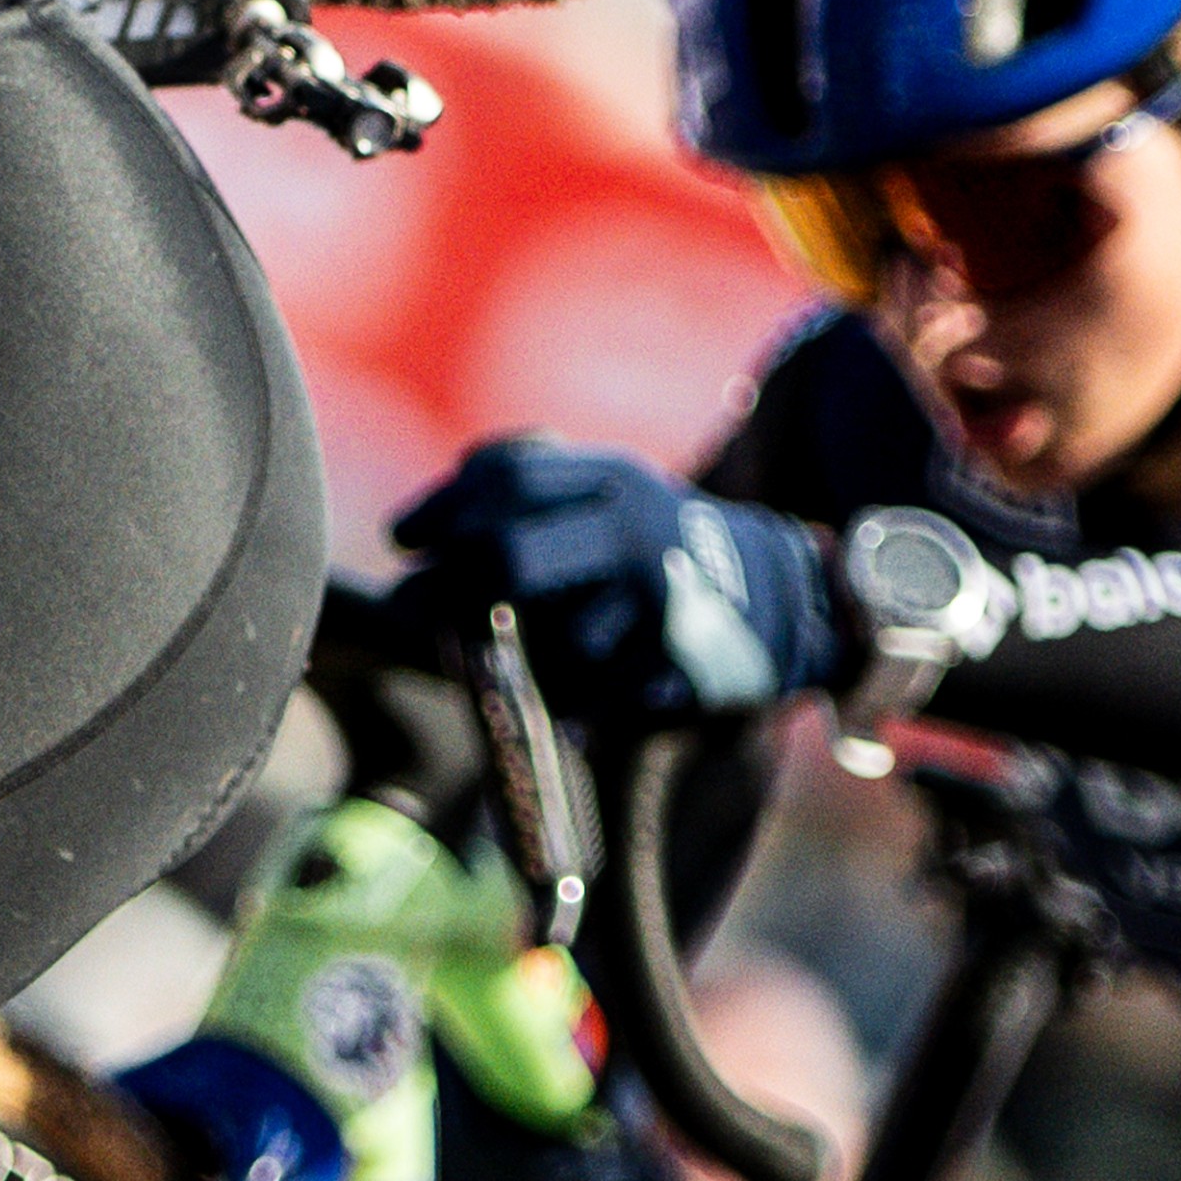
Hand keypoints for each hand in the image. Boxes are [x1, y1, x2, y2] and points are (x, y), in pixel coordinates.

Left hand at [397, 437, 837, 734]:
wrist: (779, 598)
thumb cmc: (651, 554)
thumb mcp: (602, 503)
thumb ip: (523, 503)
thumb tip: (416, 545)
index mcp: (610, 480)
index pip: (510, 476)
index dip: (444, 507)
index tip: (402, 540)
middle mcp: (635, 528)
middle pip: (511, 553)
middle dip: (453, 586)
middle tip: (416, 605)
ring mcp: (659, 596)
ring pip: (552, 641)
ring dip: (521, 660)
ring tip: (524, 661)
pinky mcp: (680, 662)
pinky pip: (595, 697)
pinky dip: (572, 704)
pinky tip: (570, 703)